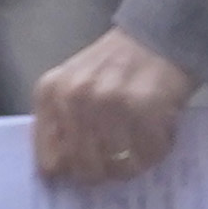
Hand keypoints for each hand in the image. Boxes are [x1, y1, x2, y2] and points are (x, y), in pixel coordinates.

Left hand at [33, 28, 200, 183]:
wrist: (156, 35)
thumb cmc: (113, 67)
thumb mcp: (72, 85)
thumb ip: (59, 122)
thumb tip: (57, 172)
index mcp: (50, 93)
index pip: (50, 163)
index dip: (70, 172)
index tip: (85, 168)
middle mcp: (75, 97)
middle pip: (85, 169)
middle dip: (105, 172)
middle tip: (119, 159)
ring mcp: (109, 103)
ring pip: (118, 167)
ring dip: (134, 164)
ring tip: (141, 146)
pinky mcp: (144, 108)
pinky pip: (148, 155)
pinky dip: (156, 153)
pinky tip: (157, 135)